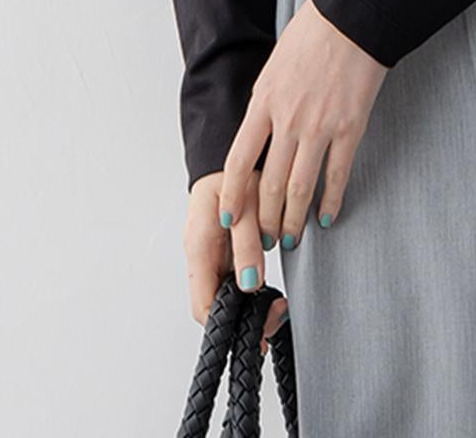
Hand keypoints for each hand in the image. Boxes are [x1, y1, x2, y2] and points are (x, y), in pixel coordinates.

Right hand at [183, 168, 288, 353]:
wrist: (232, 148)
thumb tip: (251, 284)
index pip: (204, 308)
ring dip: (251, 303)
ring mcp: (213, 253)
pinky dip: (251, 285)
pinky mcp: (225, 246)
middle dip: (245, 317)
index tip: (260, 327)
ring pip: (227, 293)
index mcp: (198, 249)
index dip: (229, 325)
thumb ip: (246, 244)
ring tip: (277, 306)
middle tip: (276, 316)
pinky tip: (269, 286)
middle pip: (217, 305)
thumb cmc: (235, 170)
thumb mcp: (245, 205)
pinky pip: (235, 276)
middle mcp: (202, 255)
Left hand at [221, 0, 389, 258]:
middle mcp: (288, 120)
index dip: (233, 196)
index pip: (239, 162)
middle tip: (263, 240)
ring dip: (293, 221)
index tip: (229, 219)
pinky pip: (337, 175)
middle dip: (264, 220)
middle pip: (270, 184)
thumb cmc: (312, 34)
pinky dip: (330, 201)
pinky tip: (326, 218)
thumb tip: (259, 135)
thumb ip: (265, 104)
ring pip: (300, 188)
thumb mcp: (273, 68)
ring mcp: (319, 127)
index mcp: (263, 102)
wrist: (351, 18)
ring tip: (291, 240)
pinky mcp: (349, 128)